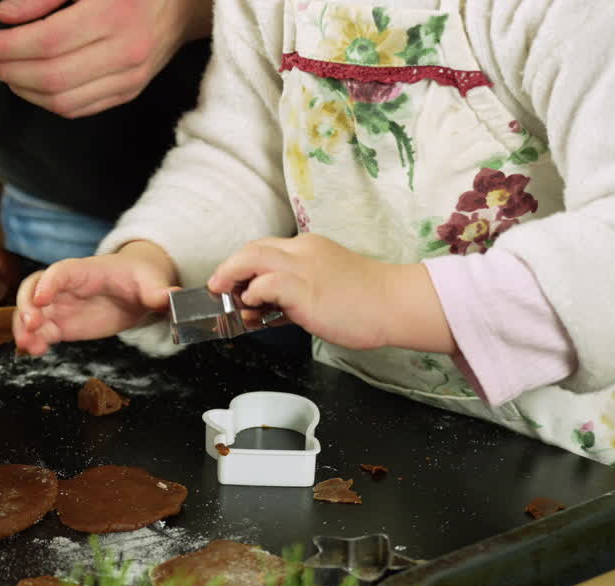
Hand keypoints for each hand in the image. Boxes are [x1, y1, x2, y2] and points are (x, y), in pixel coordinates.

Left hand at [0, 0, 213, 117]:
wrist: (184, 1)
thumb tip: (3, 16)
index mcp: (115, 12)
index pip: (47, 40)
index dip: (5, 47)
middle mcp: (126, 49)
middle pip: (52, 76)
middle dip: (9, 71)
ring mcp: (131, 76)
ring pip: (62, 101)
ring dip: (23, 90)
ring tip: (6, 70)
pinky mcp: (130, 91)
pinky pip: (79, 108)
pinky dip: (46, 101)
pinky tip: (31, 84)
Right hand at [14, 240, 178, 354]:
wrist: (138, 290)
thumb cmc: (141, 279)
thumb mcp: (152, 281)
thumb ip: (157, 290)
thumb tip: (169, 297)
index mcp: (85, 271)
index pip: (60, 271)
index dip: (48, 283)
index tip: (41, 298)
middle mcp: (66, 287)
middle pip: (33, 288)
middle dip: (27, 305)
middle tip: (32, 324)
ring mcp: (60, 306)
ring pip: (30, 311)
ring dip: (23, 327)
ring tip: (28, 346)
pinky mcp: (61, 324)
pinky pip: (40, 332)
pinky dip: (33, 341)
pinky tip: (35, 352)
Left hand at [207, 234, 455, 352]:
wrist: (397, 304)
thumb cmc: (365, 301)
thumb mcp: (323, 288)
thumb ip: (291, 293)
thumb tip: (260, 308)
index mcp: (308, 248)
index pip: (263, 248)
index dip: (241, 265)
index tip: (231, 284)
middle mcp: (303, 252)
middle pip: (251, 248)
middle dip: (228, 268)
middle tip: (217, 288)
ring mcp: (304, 269)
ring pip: (252, 258)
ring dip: (232, 278)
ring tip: (228, 298)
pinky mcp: (306, 290)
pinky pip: (267, 283)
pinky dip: (254, 293)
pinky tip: (255, 307)